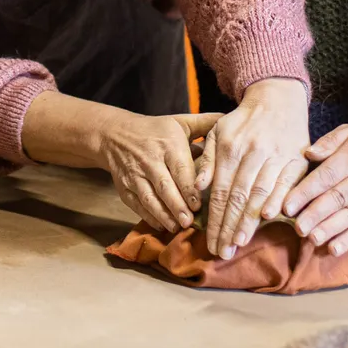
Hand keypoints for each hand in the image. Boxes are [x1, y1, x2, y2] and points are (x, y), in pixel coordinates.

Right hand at [96, 111, 220, 234]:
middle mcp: (150, 160)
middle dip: (177, 205)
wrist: (115, 134)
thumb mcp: (179, 122)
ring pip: (149, 198)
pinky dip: (148, 216)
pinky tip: (162, 225)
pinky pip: (136, 204)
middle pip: (164, 186)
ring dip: (163, 214)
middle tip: (189, 222)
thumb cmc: (155, 130)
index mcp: (168, 145)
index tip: (198, 205)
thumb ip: (205, 123)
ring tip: (176, 227)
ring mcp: (135, 175)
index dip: (188, 188)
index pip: (179, 168)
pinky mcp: (124, 187)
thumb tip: (232, 119)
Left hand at [197, 78, 309, 259]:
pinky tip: (270, 219)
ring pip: (261, 193)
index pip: (221, 191)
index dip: (216, 219)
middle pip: (239, 197)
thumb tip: (196, 188)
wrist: (277, 99)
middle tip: (223, 252)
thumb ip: (206, 161)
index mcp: (229, 148)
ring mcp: (275, 155)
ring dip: (251, 221)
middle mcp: (252, 153)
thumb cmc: (242, 122)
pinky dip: (279, 200)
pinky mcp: (296, 158)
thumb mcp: (217, 132)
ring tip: (240, 243)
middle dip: (230, 227)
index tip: (210, 242)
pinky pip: (286, 183)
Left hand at [283, 121, 347, 255]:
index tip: (287, 205)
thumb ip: (331, 141)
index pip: (327, 175)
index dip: (306, 191)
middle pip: (338, 198)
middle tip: (297, 227)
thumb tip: (308, 153)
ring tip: (312, 239)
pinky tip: (335, 248)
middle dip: (315, 214)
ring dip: (331, 229)